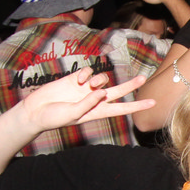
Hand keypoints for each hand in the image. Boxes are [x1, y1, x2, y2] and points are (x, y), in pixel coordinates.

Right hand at [17, 68, 153, 132]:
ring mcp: (85, 89)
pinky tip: (76, 79)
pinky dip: (85, 74)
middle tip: (143, 78)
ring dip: (98, 79)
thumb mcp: (73, 114)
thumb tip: (102, 91)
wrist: (36, 110)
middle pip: (117, 91)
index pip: (121, 109)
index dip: (137, 106)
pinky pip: (88, 71)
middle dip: (130, 85)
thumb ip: (88, 104)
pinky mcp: (76, 79)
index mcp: (97, 112)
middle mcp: (94, 100)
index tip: (152, 103)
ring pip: (102, 78)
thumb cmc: (54, 117)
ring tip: (87, 84)